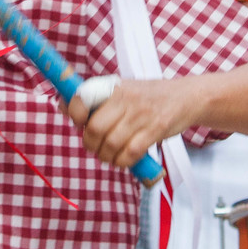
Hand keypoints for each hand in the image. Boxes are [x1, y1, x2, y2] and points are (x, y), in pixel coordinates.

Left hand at [66, 76, 198, 170]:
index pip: (81, 99)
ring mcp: (140, 115)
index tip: (81, 124)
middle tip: (96, 147)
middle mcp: (124, 98)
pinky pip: (130, 153)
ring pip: (111, 144)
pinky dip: (122, 162)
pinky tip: (124, 159)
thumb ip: (94, 99)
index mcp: (112, 86)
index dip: (75, 116)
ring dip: (106, 156)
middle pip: (94, 129)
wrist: (186, 97)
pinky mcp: (155, 130)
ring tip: (110, 155)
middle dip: (91, 144)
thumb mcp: (121, 89)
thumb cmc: (148, 96)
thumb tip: (61, 105)